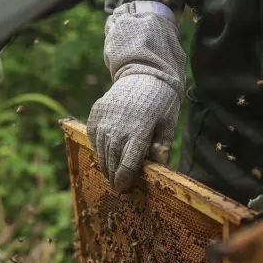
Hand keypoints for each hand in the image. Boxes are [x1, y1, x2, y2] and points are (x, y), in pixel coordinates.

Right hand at [87, 74, 180, 191]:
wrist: (143, 73)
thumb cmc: (161, 102)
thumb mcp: (168, 125)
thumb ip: (161, 148)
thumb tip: (157, 170)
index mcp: (139, 132)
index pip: (127, 165)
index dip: (125, 181)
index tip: (124, 190)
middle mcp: (118, 127)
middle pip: (112, 161)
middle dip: (114, 176)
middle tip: (117, 186)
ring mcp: (105, 120)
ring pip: (101, 151)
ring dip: (105, 164)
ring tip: (110, 173)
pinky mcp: (96, 113)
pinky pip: (93, 137)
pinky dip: (98, 147)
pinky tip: (105, 153)